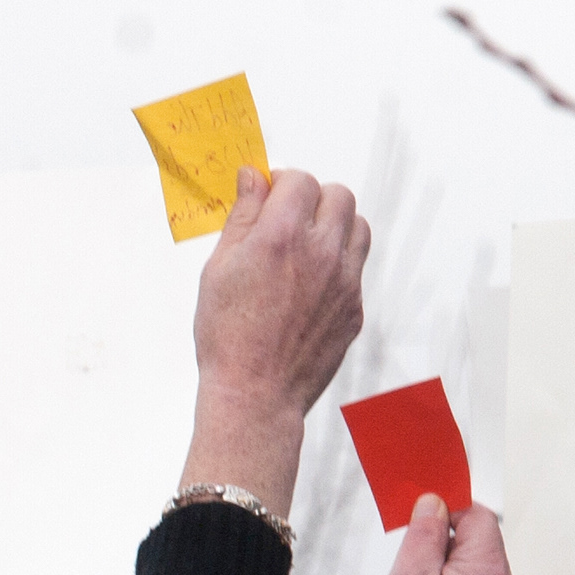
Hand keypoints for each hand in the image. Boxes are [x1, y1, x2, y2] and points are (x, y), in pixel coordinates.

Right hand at [178, 166, 371, 516]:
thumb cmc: (227, 338)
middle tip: (288, 222)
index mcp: (281, 236)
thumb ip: (241, 218)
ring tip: (306, 250)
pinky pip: (355, 269)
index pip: (299, 180)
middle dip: (312, 200)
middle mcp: (320, 252)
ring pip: (356, 226)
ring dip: (334, 227)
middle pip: (337, 195)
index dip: (280, 184)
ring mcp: (344, 281)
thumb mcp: (217, 271)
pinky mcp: (354, 308)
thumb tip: (252, 177)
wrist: (254, 397)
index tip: (267, 198)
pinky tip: (308, 289)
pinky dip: (336, 266)